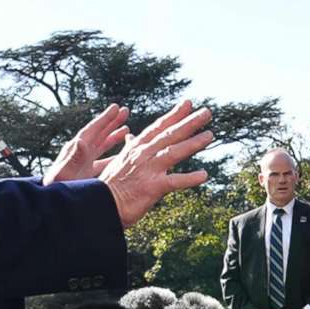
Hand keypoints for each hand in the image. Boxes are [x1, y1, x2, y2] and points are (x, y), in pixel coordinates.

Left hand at [45, 103, 130, 182]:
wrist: (52, 204)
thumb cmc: (57, 189)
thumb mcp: (65, 173)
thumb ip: (74, 158)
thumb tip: (81, 141)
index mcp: (75, 151)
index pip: (92, 130)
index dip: (104, 119)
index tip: (116, 108)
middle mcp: (79, 154)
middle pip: (98, 134)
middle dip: (111, 122)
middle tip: (125, 111)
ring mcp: (83, 164)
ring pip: (101, 146)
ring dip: (114, 137)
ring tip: (127, 129)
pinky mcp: (86, 175)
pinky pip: (103, 162)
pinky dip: (113, 157)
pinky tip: (122, 156)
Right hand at [97, 100, 214, 227]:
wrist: (99, 205)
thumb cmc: (111, 186)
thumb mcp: (119, 161)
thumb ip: (129, 147)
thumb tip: (130, 135)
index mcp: (137, 148)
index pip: (159, 127)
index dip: (174, 114)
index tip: (188, 103)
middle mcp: (143, 154)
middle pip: (170, 134)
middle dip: (189, 122)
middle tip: (207, 112)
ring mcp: (148, 169)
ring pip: (174, 152)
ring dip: (193, 143)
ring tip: (210, 135)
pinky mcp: (152, 187)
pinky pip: (175, 181)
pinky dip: (190, 178)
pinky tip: (204, 175)